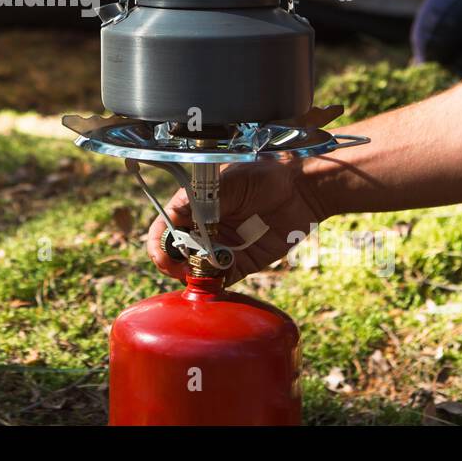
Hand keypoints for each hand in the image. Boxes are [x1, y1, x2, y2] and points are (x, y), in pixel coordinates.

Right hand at [144, 159, 326, 285]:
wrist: (302, 190)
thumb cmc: (265, 175)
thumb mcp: (230, 180)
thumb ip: (203, 198)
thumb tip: (176, 214)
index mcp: (194, 205)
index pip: (165, 227)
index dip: (159, 243)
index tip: (164, 256)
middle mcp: (204, 228)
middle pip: (176, 253)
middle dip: (173, 264)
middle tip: (182, 269)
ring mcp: (222, 246)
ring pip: (195, 270)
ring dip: (194, 276)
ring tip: (202, 274)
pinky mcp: (241, 263)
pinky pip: (221, 280)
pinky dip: (215, 285)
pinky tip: (216, 283)